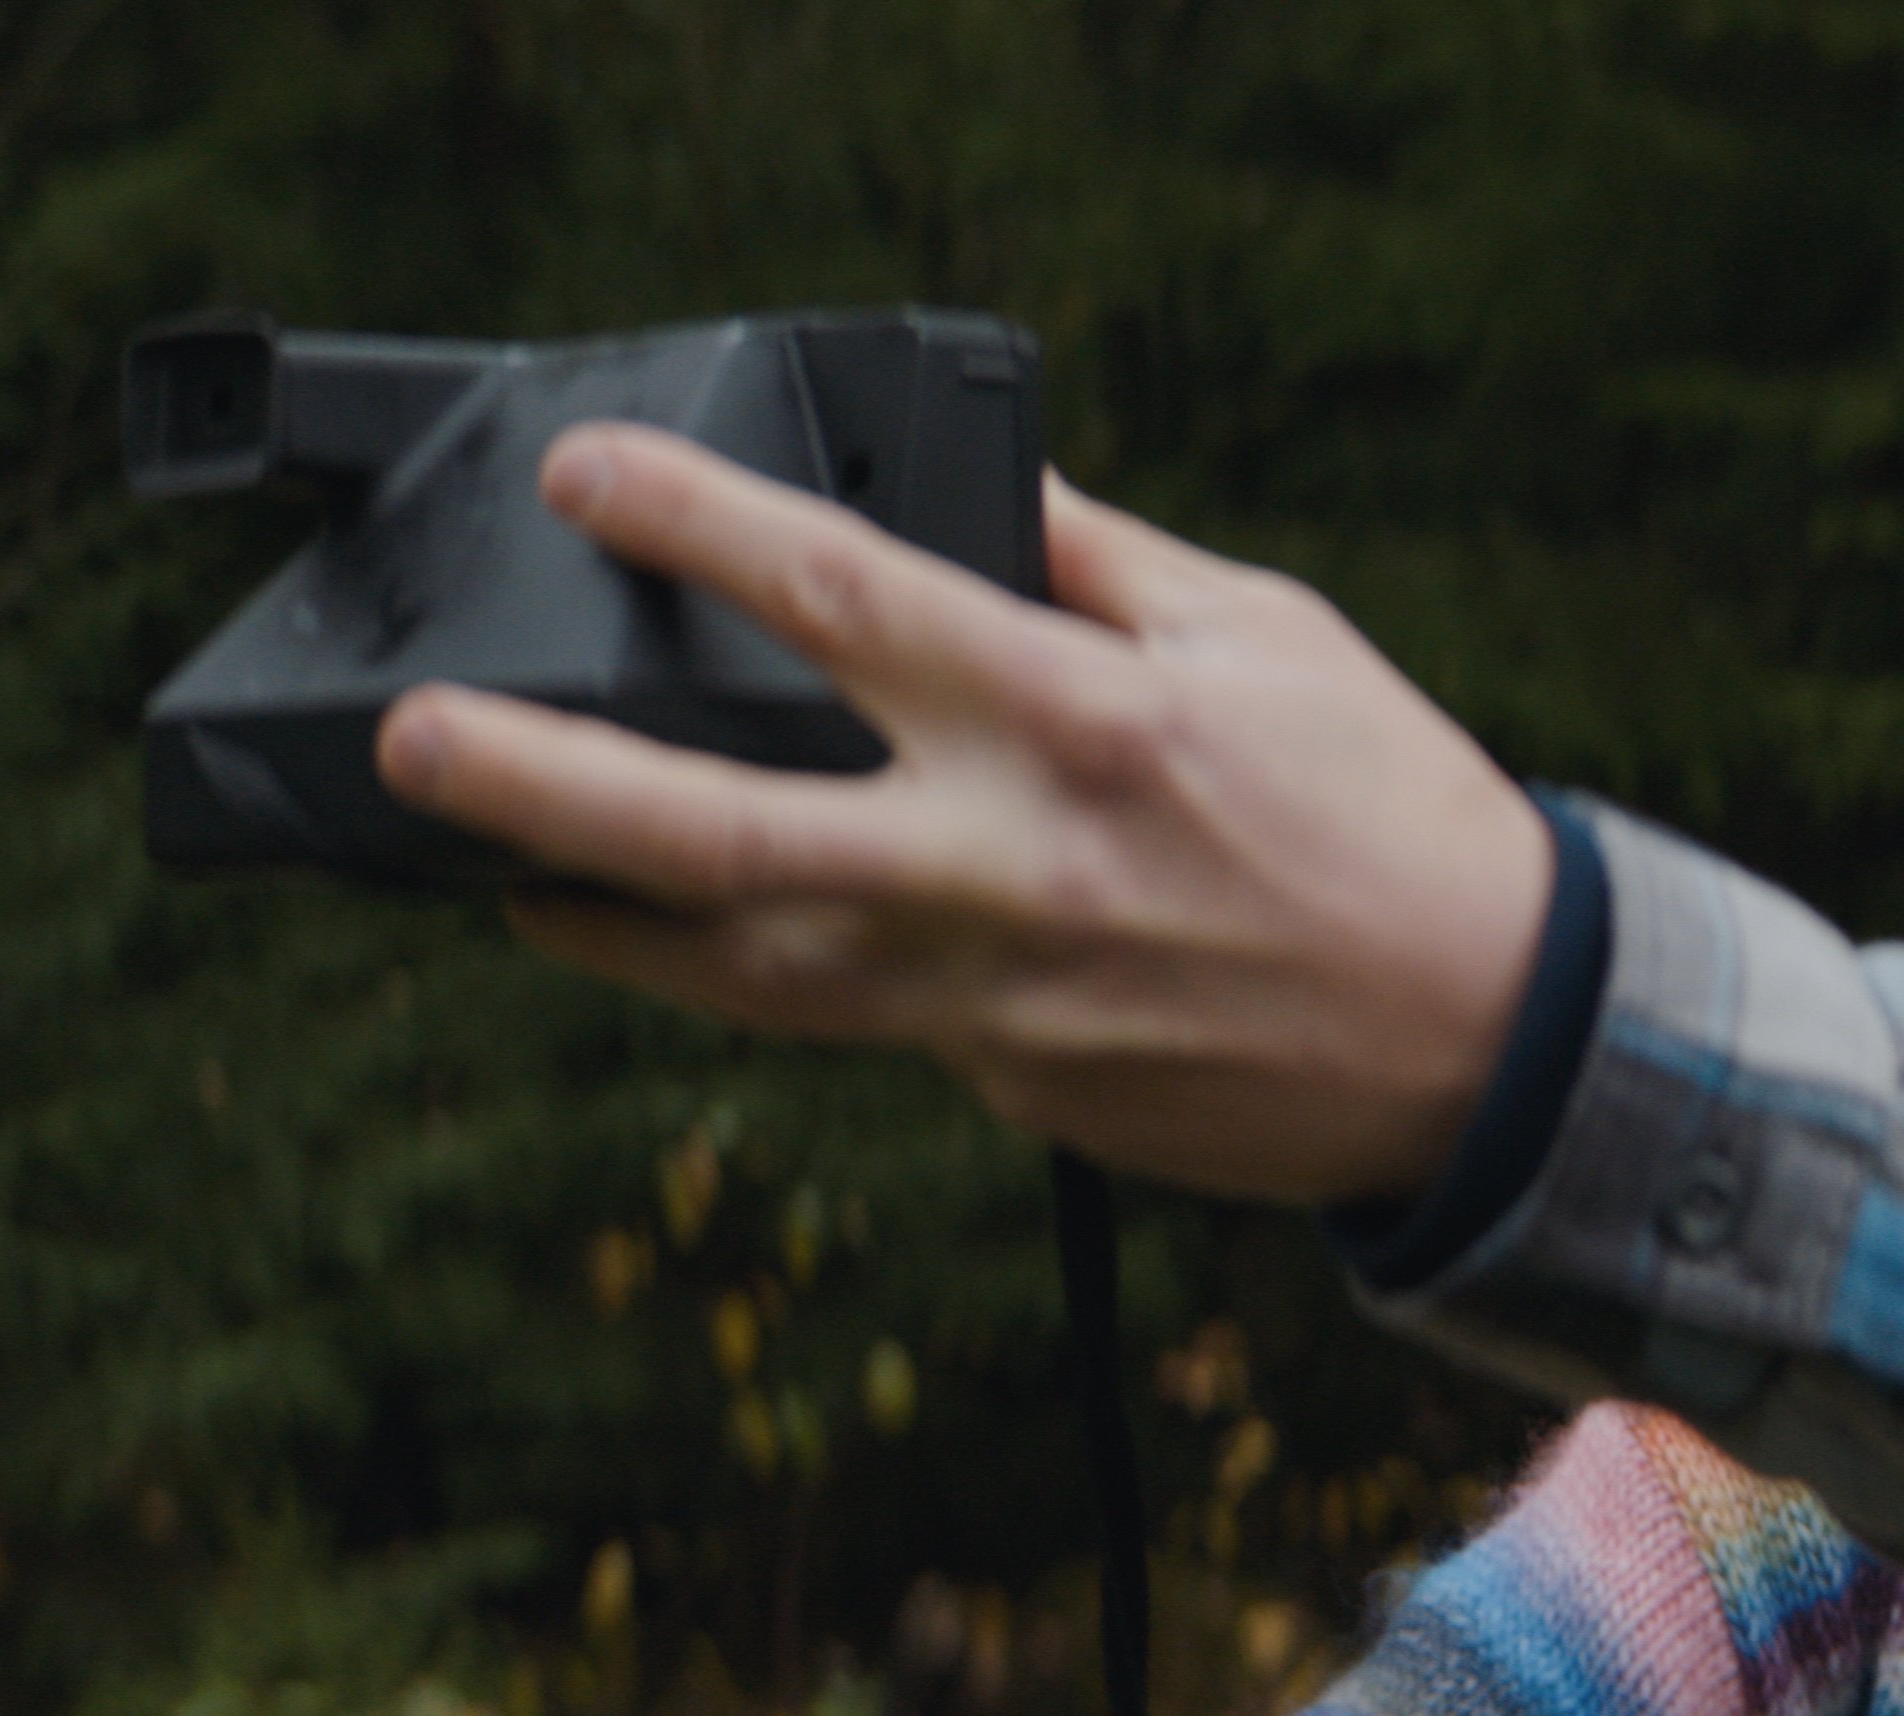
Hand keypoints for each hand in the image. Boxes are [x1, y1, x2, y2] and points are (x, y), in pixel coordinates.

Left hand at [374, 422, 1551, 1205]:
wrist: (1489, 1038)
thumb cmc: (1394, 814)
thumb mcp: (1270, 635)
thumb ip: (1103, 567)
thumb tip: (980, 496)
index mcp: (1083, 719)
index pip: (841, 598)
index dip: (691, 525)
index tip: (588, 480)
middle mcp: (1015, 867)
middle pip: (719, 833)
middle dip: (539, 787)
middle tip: (415, 749)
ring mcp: (1002, 1003)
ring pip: (748, 972)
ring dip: (606, 923)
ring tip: (506, 881)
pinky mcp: (1014, 1090)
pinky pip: (876, 1023)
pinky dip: (801, 975)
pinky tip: (746, 942)